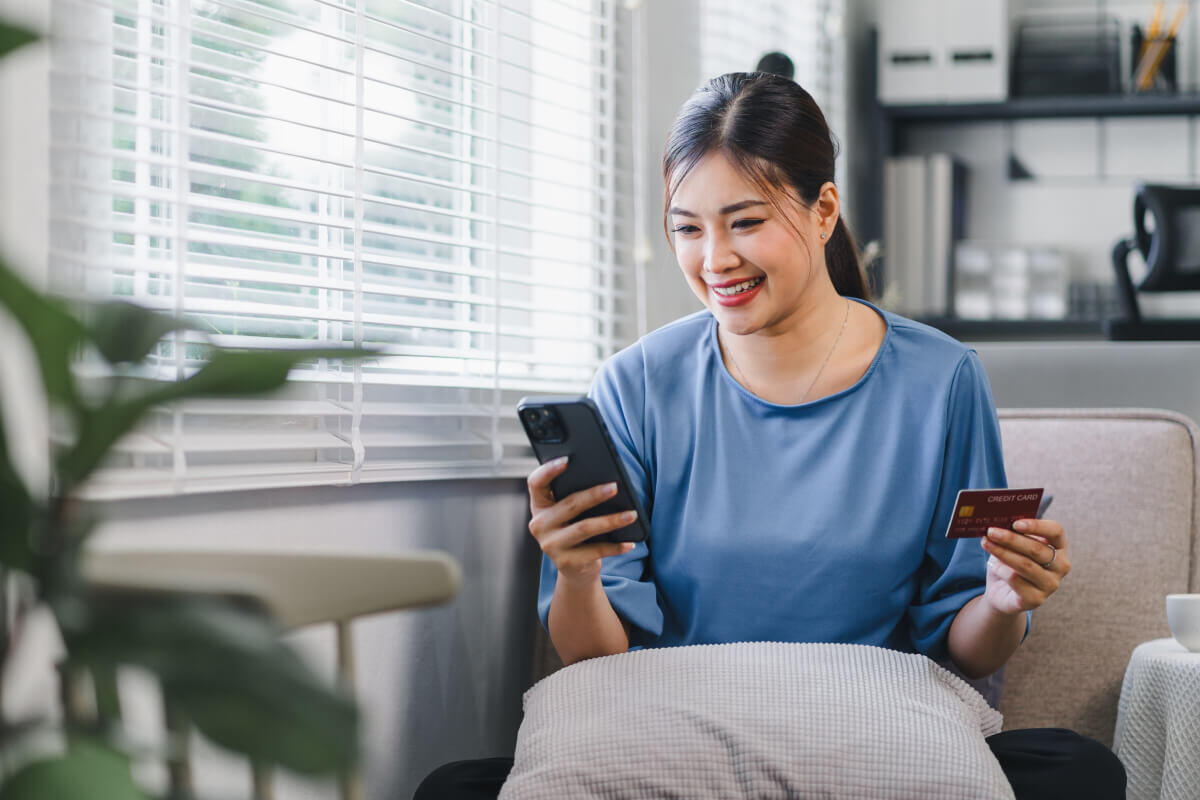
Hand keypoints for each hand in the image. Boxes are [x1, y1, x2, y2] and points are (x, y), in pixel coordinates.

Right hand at [527, 457, 637, 585]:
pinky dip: (615, 546)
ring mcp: (551, 545)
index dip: (548, 470)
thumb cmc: (575, 530)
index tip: (567, 459)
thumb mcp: (570, 513)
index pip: (536, 483)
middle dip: (594, 495)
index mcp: (540, 506)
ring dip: (611, 520)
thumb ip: (576, 495)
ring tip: (631, 514)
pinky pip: (595, 551)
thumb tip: (606, 480)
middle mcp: (540, 525)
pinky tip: (630, 542)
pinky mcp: (566, 562)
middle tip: (614, 487)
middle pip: (569, 505)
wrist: (575, 568)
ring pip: (584, 528)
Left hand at [980, 517, 1070, 615]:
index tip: (1016, 523)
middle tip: (991, 532)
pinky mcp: (1036, 599)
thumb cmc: (1010, 562)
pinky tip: (993, 566)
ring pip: (1025, 565)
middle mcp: (1060, 566)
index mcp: (1059, 547)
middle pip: (1037, 549)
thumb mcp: (1013, 545)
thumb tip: (1000, 521)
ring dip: (1003, 553)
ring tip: (986, 543)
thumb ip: (1013, 533)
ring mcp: (1050, 584)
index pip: (1056, 531)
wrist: (1001, 592)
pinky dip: (1001, 570)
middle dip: (1011, 539)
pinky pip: (1016, 580)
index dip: (1037, 526)